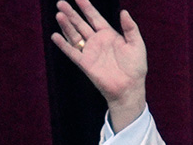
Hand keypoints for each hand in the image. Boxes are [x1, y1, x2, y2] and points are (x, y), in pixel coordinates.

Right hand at [51, 0, 146, 130]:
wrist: (130, 88)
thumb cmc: (135, 67)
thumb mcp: (137, 44)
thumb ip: (130, 28)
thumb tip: (124, 11)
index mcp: (109, 35)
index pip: (95, 17)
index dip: (86, 7)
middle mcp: (97, 41)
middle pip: (81, 24)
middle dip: (71, 13)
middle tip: (60, 3)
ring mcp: (90, 52)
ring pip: (74, 35)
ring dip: (66, 25)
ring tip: (59, 14)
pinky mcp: (85, 63)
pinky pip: (72, 52)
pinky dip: (63, 45)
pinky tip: (55, 36)